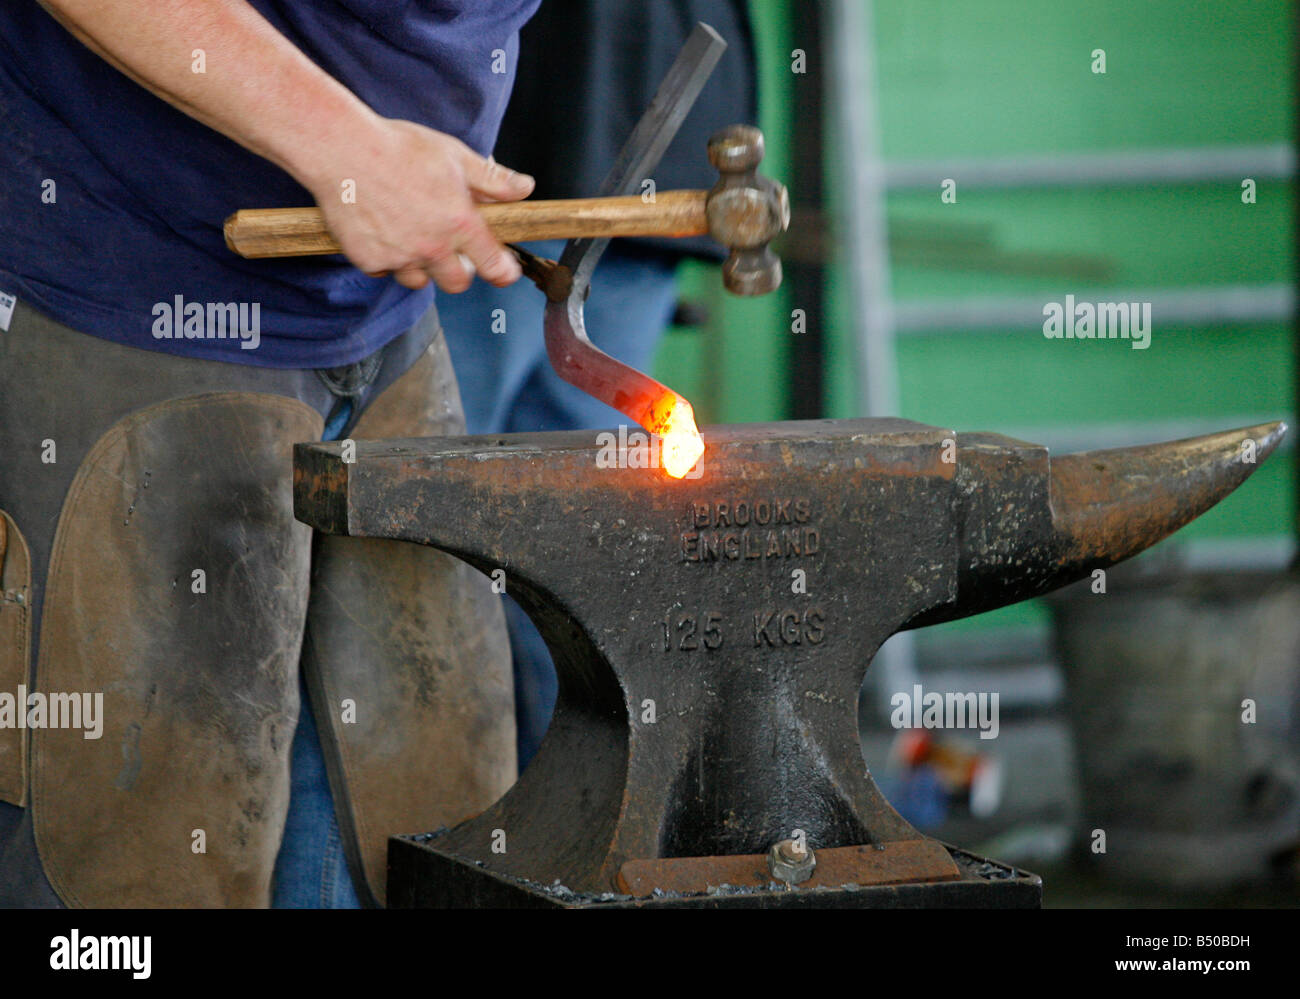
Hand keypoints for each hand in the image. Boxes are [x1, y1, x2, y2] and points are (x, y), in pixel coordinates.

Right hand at [306, 117, 533, 292]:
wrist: (341, 148)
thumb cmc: (397, 147)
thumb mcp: (454, 156)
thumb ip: (492, 180)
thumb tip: (525, 188)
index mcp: (459, 223)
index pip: (493, 265)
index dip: (504, 273)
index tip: (505, 272)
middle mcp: (432, 246)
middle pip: (457, 283)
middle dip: (459, 272)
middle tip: (452, 252)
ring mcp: (399, 256)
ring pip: (419, 280)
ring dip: (422, 265)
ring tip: (412, 235)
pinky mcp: (369, 259)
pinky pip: (385, 271)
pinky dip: (388, 258)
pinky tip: (383, 231)